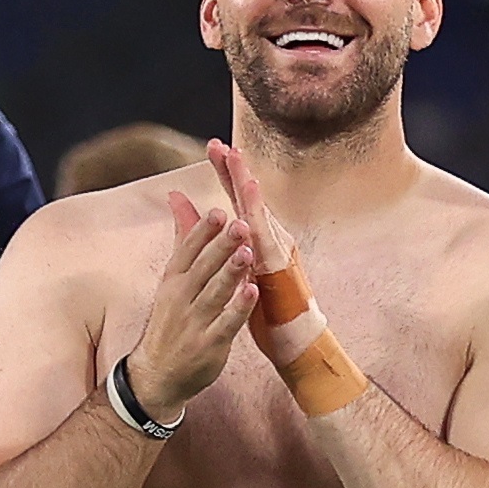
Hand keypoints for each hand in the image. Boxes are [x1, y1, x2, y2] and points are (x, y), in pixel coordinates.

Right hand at [126, 196, 256, 415]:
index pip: (186, 252)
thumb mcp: (171, 281)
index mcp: (172, 282)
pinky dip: (239, 308)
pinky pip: (226, 324)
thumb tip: (178, 197)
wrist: (157, 375)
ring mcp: (194, 324)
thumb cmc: (171, 323)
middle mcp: (180, 300)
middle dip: (221, 246)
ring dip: (232, 273)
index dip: (202, 232)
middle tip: (241, 225)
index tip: (218, 212)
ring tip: (248, 252)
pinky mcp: (209, 346)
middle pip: (202, 269)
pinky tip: (253, 292)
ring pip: (215, 294)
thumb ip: (183, 241)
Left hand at [205, 140, 314, 352]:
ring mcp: (278, 255)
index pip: (238, 202)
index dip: (226, 174)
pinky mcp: (281, 273)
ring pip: (260, 217)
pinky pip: (268, 247)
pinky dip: (259, 226)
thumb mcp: (234, 271)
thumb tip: (193, 216)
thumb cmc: (268, 308)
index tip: (212, 147)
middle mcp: (270, 241)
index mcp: (256, 241)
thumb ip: (211, 241)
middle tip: (221, 145)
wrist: (295, 342)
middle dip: (236, 172)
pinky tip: (250, 208)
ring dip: (249, 191)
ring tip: (237, 164)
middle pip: (249, 201)